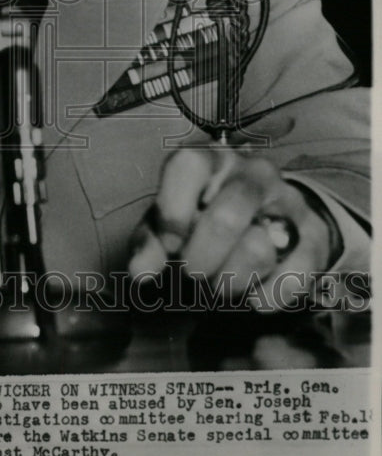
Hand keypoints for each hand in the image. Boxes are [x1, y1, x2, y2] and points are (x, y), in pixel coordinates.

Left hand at [128, 147, 332, 309]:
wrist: (267, 217)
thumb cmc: (204, 216)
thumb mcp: (170, 222)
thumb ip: (150, 243)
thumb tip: (141, 272)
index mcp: (210, 159)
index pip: (188, 166)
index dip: (173, 210)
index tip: (168, 244)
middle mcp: (252, 171)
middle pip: (226, 218)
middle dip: (200, 259)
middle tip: (192, 274)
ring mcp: (288, 201)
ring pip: (258, 251)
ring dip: (230, 282)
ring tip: (220, 282)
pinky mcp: (313, 236)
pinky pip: (292, 276)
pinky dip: (265, 296)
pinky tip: (252, 294)